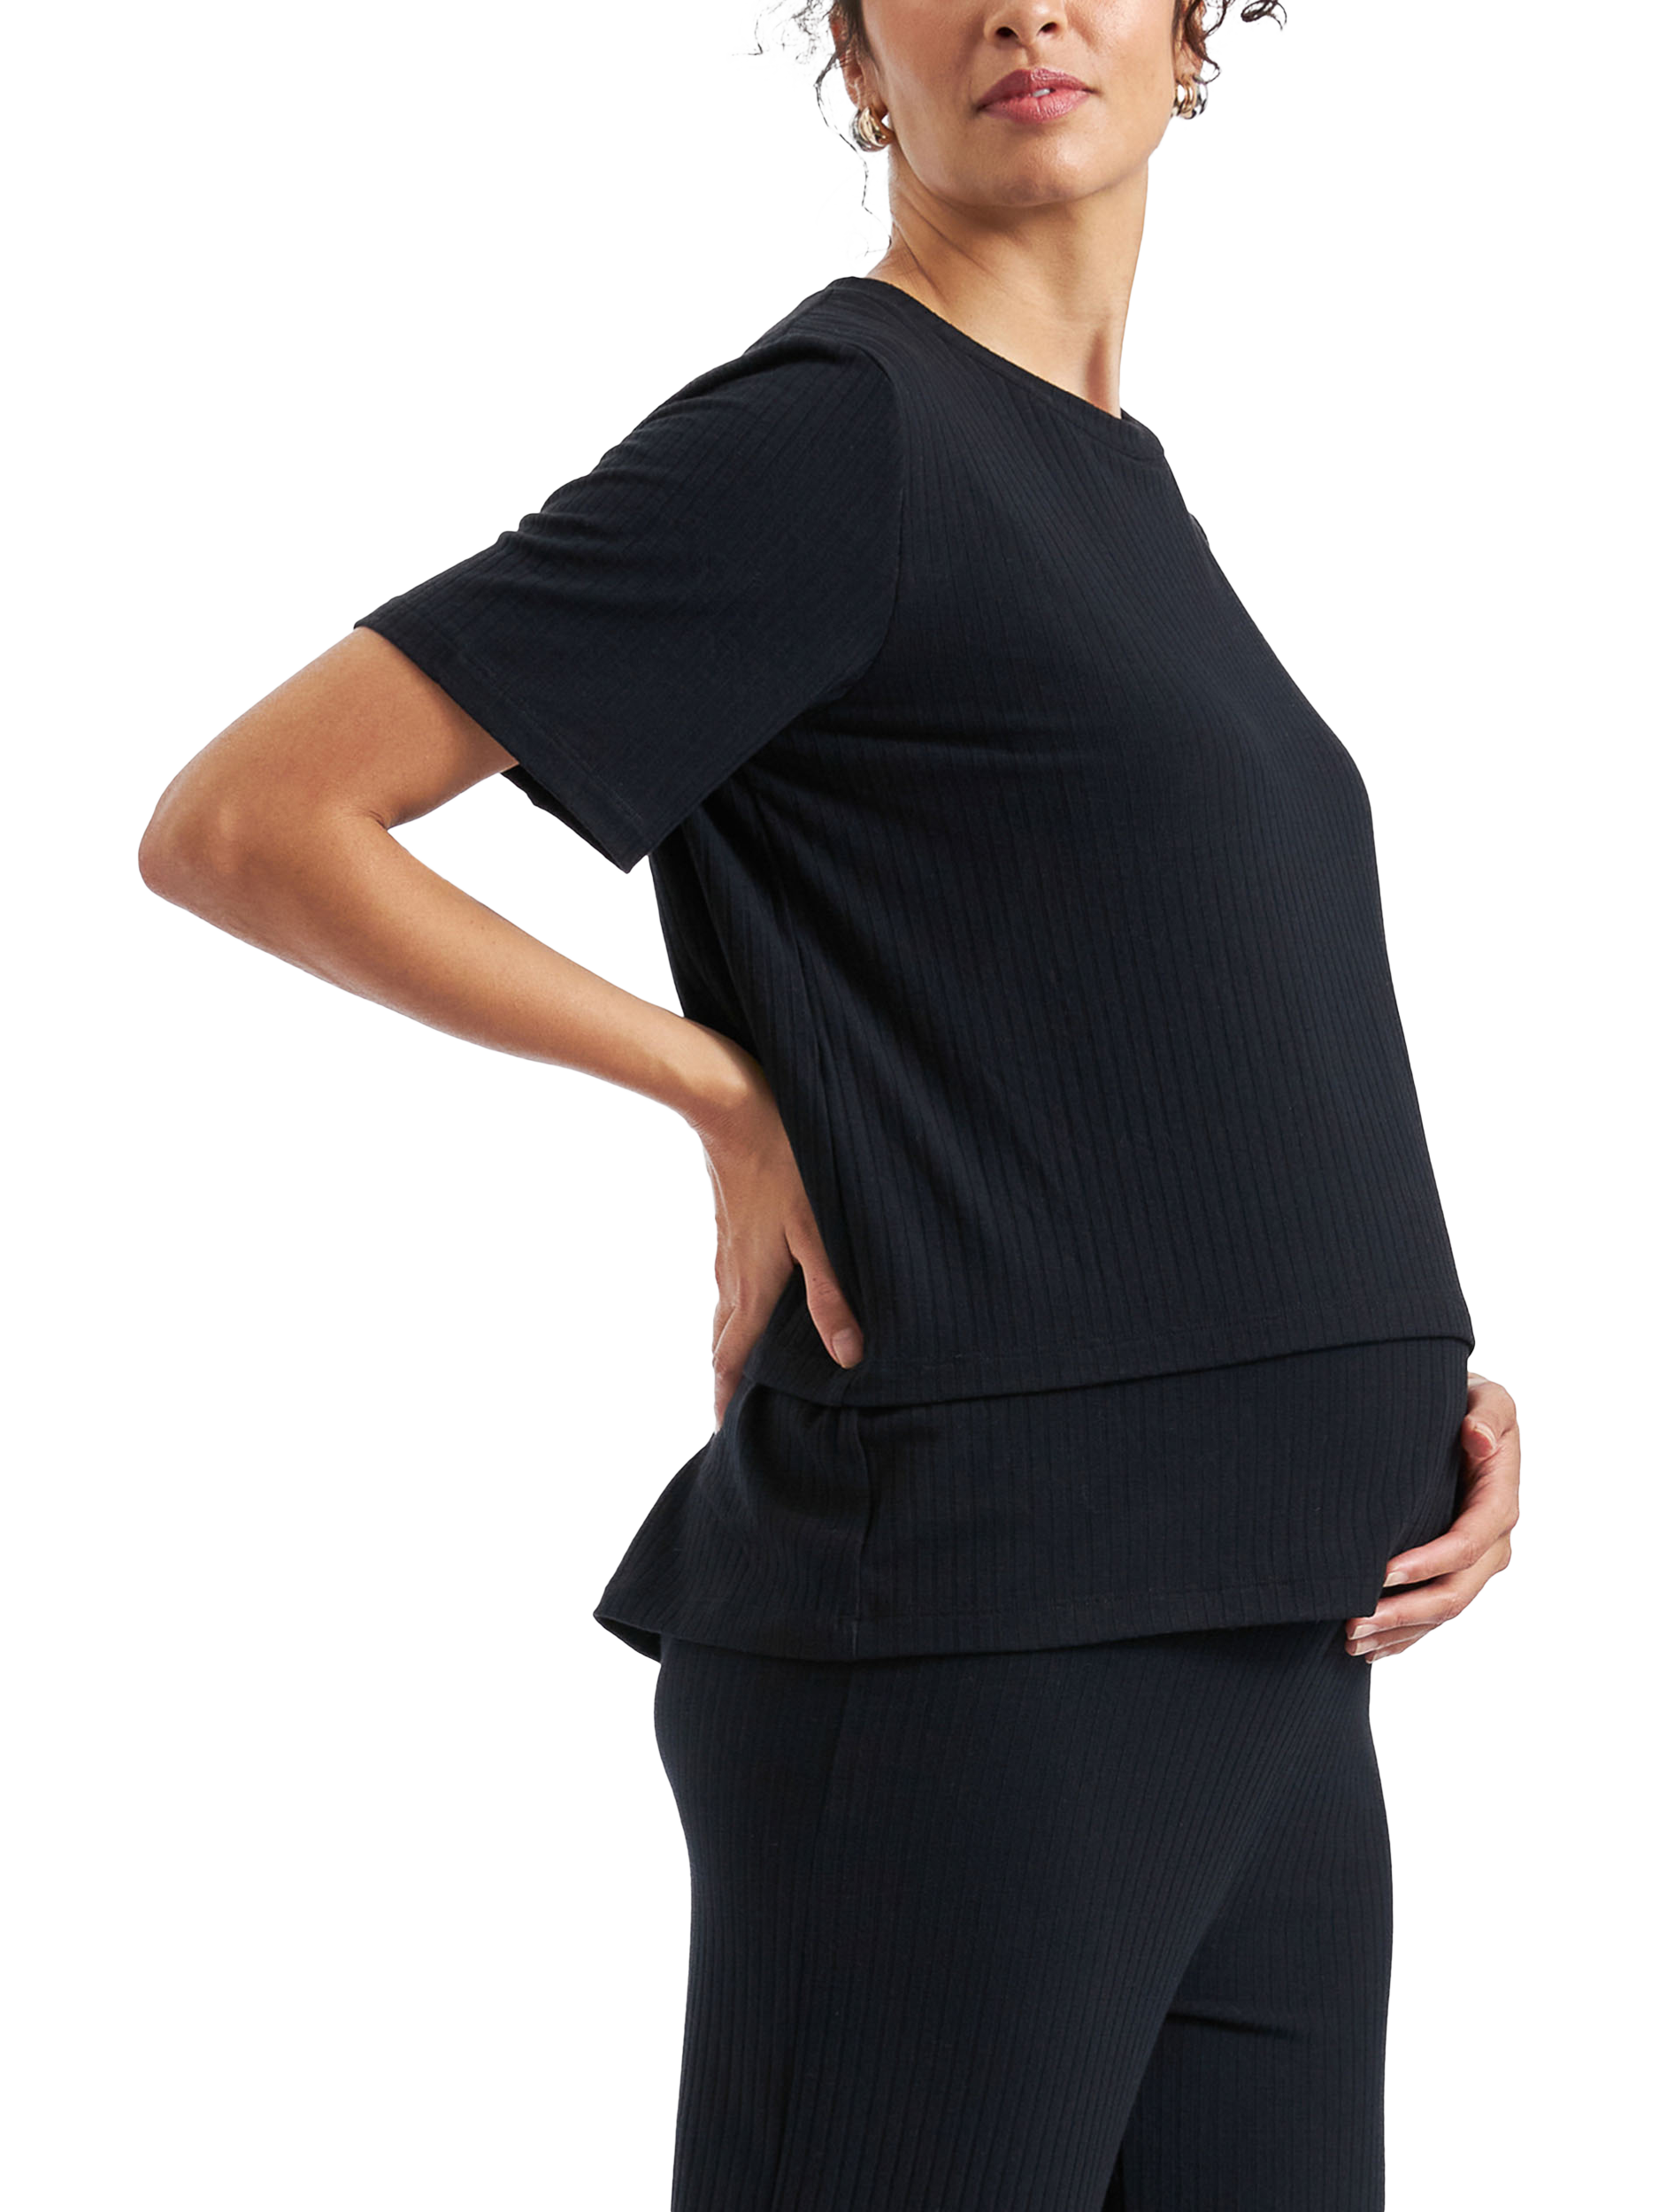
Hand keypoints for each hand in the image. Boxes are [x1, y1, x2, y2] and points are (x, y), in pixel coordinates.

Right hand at [691, 1039, 863, 1427]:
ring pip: (724, 1313)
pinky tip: (752, 1302)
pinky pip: (729, 1283)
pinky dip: (736, 1311)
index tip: (723, 1434)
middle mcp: (732, 1277)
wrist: (730, 1102)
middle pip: (723, 1343)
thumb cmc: (785, 1162)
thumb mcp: (818, 1231)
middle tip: (731, 1414)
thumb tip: (847, 1358)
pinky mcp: (731, 1224)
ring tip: (742, 1370)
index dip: (728, 1399)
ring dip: (731, 1346)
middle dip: (728, 1381)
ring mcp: (727, 1250)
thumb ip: (832, 1295)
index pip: (732, 1360)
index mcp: (751, 1288)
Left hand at [1345, 1371, 1520, 1662]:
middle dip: (1405, 1613)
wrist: (1461, 1413)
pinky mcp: (1456, 1571)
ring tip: (1351, 1644)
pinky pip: (1436, 1615)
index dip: (1429, 1563)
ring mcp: (1477, 1562)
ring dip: (1400, 1632)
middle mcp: (1493, 1539)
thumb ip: (1486, 1415)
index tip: (1381, 1573)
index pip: (1469, 1542)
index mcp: (1500, 1499)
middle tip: (1352, 1625)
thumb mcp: (1487, 1396)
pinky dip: (1406, 1636)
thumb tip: (1476, 1438)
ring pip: (1444, 1612)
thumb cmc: (1466, 1399)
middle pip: (1456, 1592)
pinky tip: (1373, 1651)